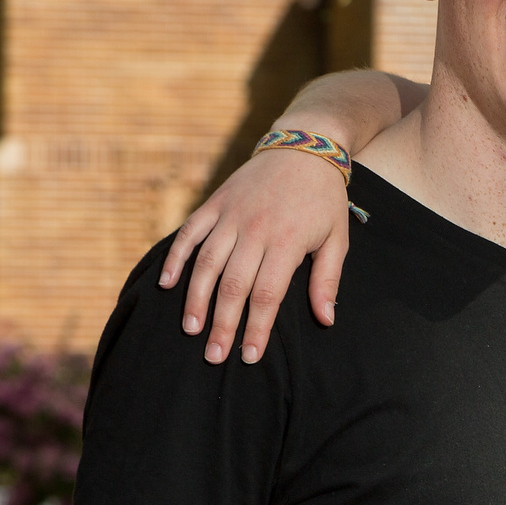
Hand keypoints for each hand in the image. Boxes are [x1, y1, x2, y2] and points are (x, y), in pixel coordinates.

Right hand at [158, 148, 352, 363]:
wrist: (305, 147)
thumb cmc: (323, 200)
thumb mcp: (337, 239)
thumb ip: (327, 280)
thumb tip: (326, 320)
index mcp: (286, 242)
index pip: (267, 295)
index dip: (256, 328)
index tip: (249, 357)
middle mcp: (254, 230)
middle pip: (232, 286)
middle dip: (221, 324)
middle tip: (213, 356)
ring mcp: (230, 215)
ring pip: (206, 263)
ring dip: (195, 298)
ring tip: (190, 329)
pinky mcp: (214, 203)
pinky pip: (190, 233)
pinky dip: (176, 258)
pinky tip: (168, 284)